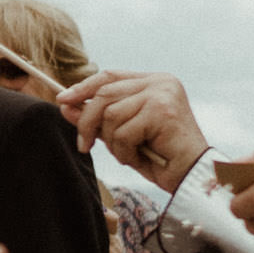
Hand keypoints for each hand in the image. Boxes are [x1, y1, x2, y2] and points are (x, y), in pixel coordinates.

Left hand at [58, 69, 207, 190]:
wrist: (191, 176)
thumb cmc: (159, 157)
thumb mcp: (121, 134)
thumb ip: (98, 119)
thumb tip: (65, 105)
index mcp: (153, 82)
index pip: (110, 76)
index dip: (83, 87)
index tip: (62, 100)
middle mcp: (160, 82)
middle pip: (104, 93)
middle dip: (87, 122)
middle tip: (84, 146)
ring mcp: (163, 93)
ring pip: (111, 114)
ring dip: (113, 142)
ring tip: (130, 153)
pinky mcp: (162, 110)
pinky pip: (123, 132)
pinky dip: (125, 151)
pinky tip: (141, 157)